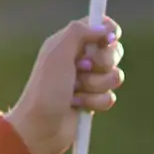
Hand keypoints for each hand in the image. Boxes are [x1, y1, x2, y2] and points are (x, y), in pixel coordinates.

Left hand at [7, 16, 124, 153]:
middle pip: (113, 51)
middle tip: (82, 68)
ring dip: (96, 86)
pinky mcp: (92, 101)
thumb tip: (104, 26)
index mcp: (69, 43)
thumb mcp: (58, 53)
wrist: (39, 128)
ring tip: (75, 92)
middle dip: (103, 63)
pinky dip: (95, 102)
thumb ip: (79, 32)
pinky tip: (78, 106)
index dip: (108, 31)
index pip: (99, 26)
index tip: (108, 40)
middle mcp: (79, 59)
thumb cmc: (45, 90)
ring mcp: (87, 81)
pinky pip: (110, 97)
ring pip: (114, 76)